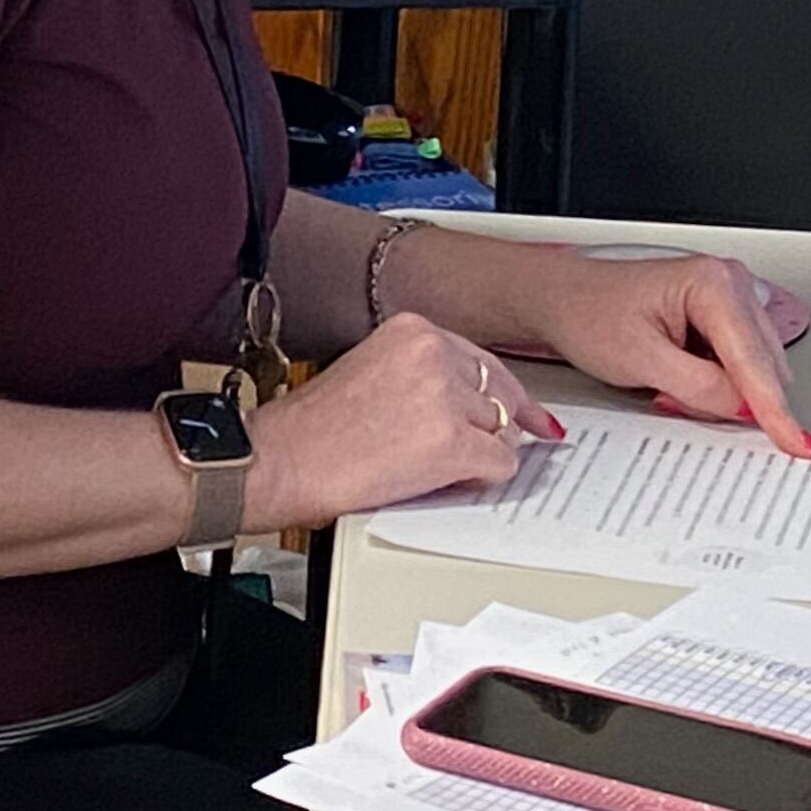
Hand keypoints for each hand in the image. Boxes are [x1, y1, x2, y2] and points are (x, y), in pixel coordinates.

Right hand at [246, 312, 557, 530]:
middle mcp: (433, 352)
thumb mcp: (371, 369)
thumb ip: (421, 374)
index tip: (528, 411)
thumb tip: (468, 402)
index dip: (505, 392)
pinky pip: (499, 464)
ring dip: (483, 453)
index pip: (481, 360)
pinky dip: (483, 479)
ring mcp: (444, 396)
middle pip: (500, 392)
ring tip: (440, 468)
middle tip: (503, 447)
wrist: (283, 460)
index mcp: (412, 329)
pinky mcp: (450, 443)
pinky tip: (452, 481)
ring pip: (503, 429)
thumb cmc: (313, 428)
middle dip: (502, 425)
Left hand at [523, 252, 810, 458]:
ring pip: (754, 368)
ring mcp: (731, 298)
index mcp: (713, 284)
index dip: (776, 410)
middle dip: (736, 399)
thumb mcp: (642, 360)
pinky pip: (740, 365)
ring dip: (725, 391)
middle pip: (762, 365)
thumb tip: (746, 412)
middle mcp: (730, 283)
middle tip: (677, 400)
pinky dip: (718, 383)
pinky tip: (679, 377)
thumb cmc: (589, 314)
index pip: (754, 361)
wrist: (562, 299)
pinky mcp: (724, 318)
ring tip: (669, 382)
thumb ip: (701, 388)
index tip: (798, 444)